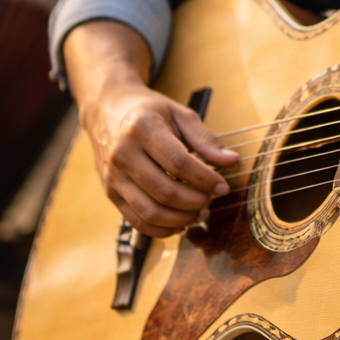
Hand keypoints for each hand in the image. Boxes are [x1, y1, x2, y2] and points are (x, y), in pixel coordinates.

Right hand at [65, 20, 238, 236]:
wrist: (106, 109)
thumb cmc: (147, 111)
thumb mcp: (179, 115)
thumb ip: (206, 140)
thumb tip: (233, 162)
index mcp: (142, 129)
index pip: (178, 164)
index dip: (205, 179)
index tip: (223, 186)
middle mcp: (123, 154)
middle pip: (165, 192)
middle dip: (195, 202)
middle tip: (211, 199)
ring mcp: (113, 176)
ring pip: (150, 212)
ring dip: (181, 220)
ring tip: (200, 213)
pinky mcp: (110, 193)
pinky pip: (136, 221)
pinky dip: (162, 230)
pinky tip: (180, 223)